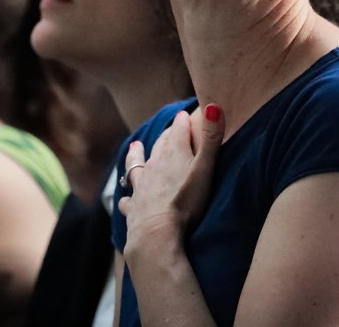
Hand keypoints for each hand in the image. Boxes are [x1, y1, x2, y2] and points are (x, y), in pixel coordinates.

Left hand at [118, 104, 224, 248]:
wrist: (156, 234)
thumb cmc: (185, 202)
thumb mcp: (204, 169)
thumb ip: (211, 139)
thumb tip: (213, 105)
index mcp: (173, 154)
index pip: (178, 129)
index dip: (183, 121)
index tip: (186, 113)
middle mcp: (154, 166)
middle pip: (161, 145)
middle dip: (168, 135)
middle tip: (172, 129)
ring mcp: (141, 187)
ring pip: (138, 166)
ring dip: (138, 156)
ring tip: (135, 147)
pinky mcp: (133, 208)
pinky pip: (128, 199)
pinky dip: (128, 195)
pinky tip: (125, 198)